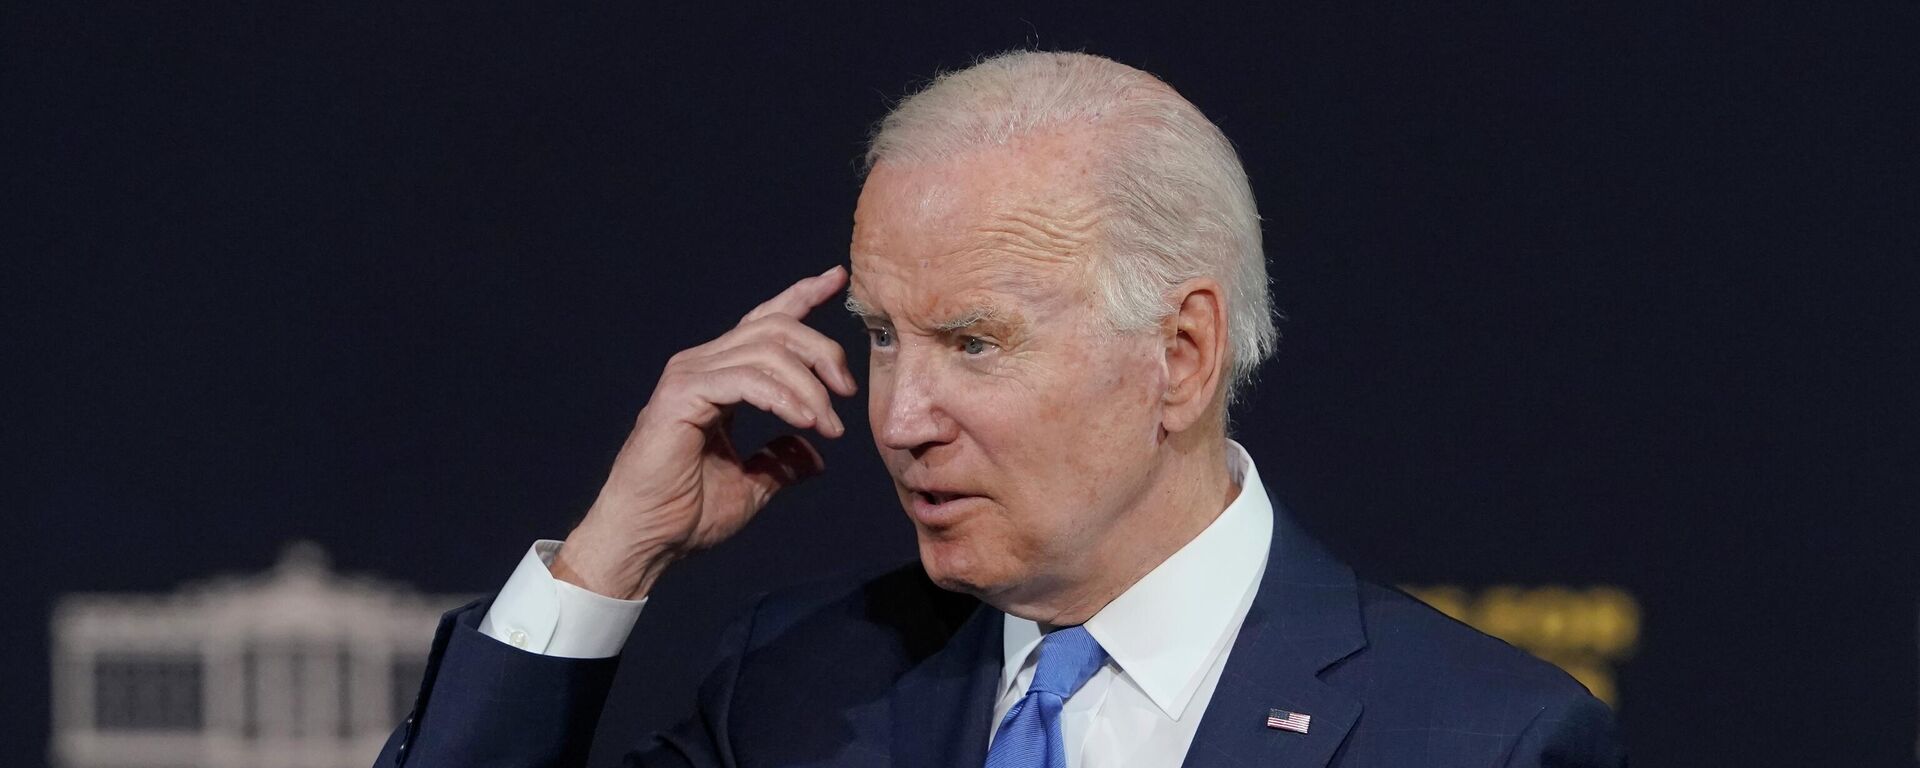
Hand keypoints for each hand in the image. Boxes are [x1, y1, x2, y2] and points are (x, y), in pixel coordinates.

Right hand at [552, 265, 856, 598]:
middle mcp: (701, 365)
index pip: (765, 322)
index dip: (802, 296)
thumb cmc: (684, 516)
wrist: (644, 542)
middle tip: (847, 391)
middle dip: (822, 350)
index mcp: (718, 377)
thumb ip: (781, 461)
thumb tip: (815, 452)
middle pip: (776, 328)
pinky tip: (806, 421)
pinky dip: (784, 397)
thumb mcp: (751, 485)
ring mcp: (688, 376)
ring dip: (810, 386)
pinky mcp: (681, 395)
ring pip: (767, 350)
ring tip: (830, 425)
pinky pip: (747, 379)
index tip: (836, 278)